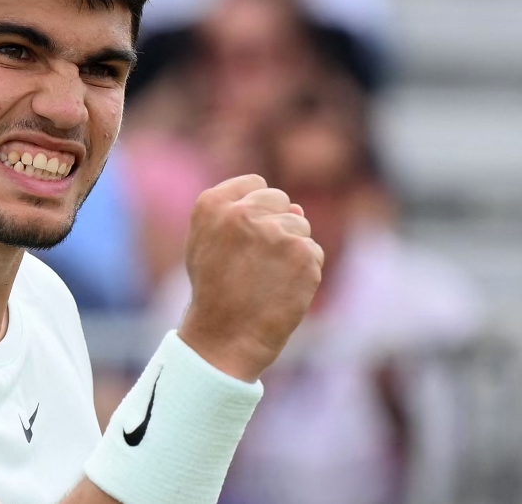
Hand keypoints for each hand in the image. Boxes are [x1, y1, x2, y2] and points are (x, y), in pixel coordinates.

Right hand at [178, 175, 323, 382]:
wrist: (224, 338)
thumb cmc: (214, 291)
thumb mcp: (207, 244)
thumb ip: (240, 214)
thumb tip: (298, 206)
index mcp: (212, 204)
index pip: (255, 184)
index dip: (256, 209)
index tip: (247, 236)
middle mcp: (244, 212)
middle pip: (281, 200)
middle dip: (276, 225)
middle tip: (256, 262)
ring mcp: (276, 232)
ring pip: (301, 227)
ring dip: (291, 250)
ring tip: (266, 279)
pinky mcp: (303, 254)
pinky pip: (314, 253)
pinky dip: (304, 272)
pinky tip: (282, 290)